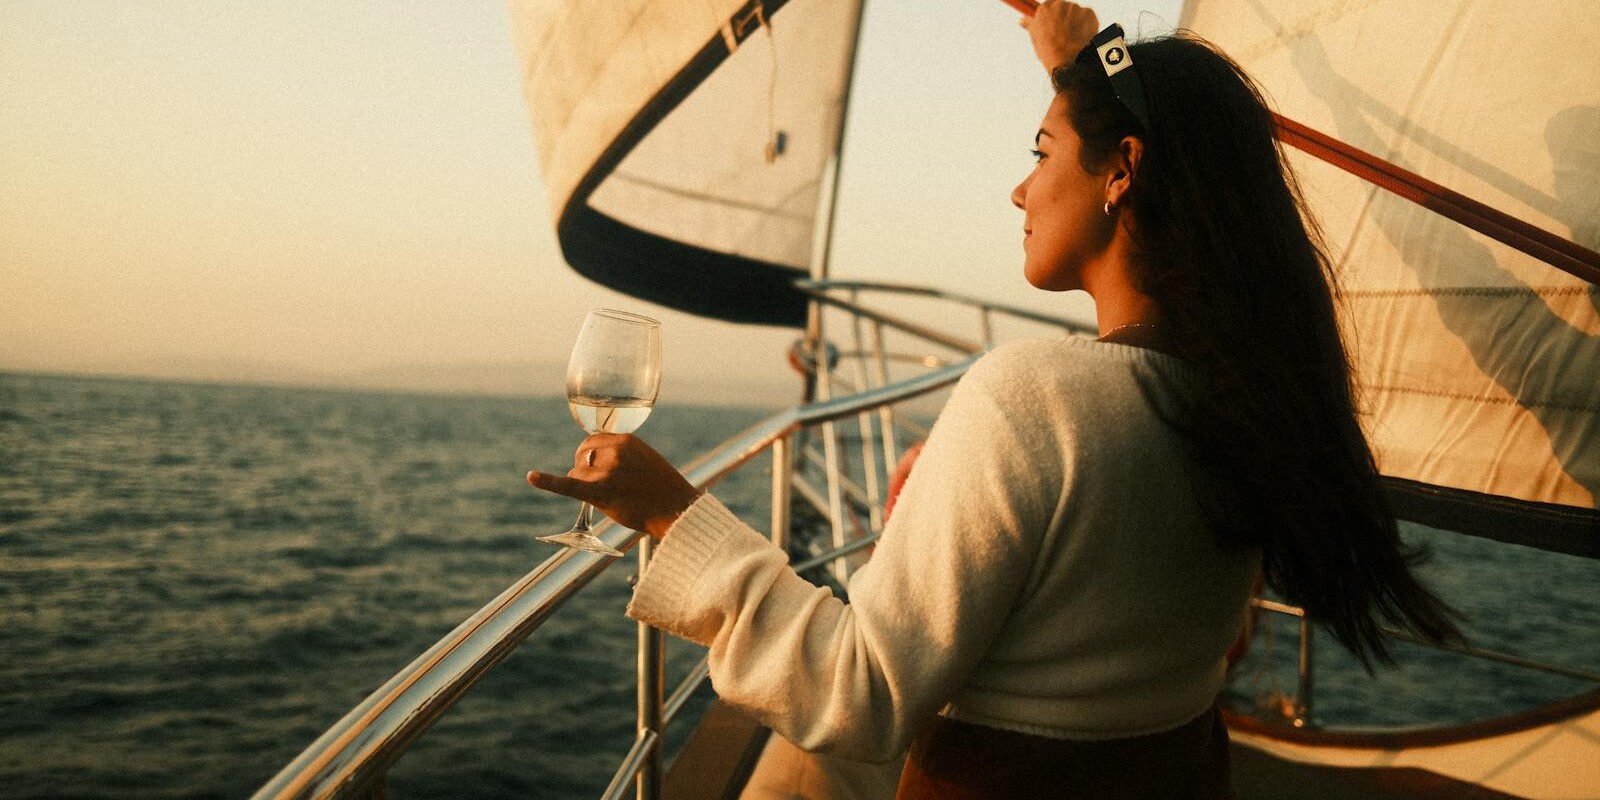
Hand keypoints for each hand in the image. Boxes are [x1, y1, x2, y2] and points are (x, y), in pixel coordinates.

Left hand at [527, 433, 699, 538]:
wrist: (677, 511)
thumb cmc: (662, 489)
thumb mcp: (644, 459)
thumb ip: (621, 454)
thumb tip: (594, 457)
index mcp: (626, 440)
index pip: (591, 441)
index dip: (590, 456)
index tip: (597, 468)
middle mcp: (615, 451)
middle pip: (581, 456)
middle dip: (584, 470)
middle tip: (603, 486)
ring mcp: (608, 471)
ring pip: (577, 474)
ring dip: (585, 487)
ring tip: (610, 498)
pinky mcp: (601, 492)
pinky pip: (569, 485)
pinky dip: (547, 481)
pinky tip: (531, 477)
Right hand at [1021, 0, 1098, 72]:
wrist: (1066, 60)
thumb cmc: (1048, 51)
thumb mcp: (1035, 37)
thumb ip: (1030, 24)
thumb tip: (1022, 20)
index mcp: (1044, 8)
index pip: (1050, 6)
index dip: (1053, 17)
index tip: (1055, 25)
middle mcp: (1059, 4)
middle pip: (1063, 8)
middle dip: (1065, 18)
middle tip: (1064, 35)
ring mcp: (1075, 8)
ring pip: (1076, 12)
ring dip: (1076, 21)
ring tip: (1073, 39)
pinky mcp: (1088, 13)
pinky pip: (1088, 17)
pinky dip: (1087, 25)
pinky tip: (1082, 37)